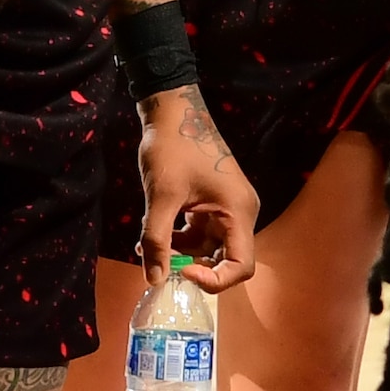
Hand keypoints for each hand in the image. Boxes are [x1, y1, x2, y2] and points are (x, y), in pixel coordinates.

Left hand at [136, 90, 261, 286]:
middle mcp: (241, 213)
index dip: (214, 280)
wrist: (173, 110)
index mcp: (239, 211)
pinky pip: (200, 233)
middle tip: (160, 263)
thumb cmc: (172, 147)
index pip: (242, 266)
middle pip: (226, 260)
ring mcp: (228, 208)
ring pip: (209, 248)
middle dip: (193, 266)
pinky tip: (152, 236)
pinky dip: (179, 240)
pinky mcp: (213, 204)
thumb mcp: (162, 196)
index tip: (181, 271)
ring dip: (181, 254)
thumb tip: (153, 280)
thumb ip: (157, 240)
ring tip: (147, 247)